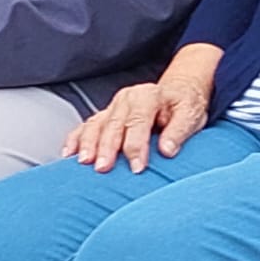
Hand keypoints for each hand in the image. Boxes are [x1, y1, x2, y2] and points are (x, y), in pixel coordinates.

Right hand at [63, 74, 211, 173]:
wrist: (178, 91)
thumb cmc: (184, 106)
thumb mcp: (191, 115)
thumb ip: (178, 131)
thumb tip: (167, 150)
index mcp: (149, 96)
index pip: (139, 122)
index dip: (136, 146)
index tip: (136, 168)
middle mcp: (128, 98)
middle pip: (114, 124)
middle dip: (107, 147)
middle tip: (103, 168)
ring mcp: (114, 106)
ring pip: (97, 124)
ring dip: (89, 143)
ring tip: (84, 162)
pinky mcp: (106, 114)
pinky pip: (87, 125)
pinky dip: (76, 138)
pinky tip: (68, 153)